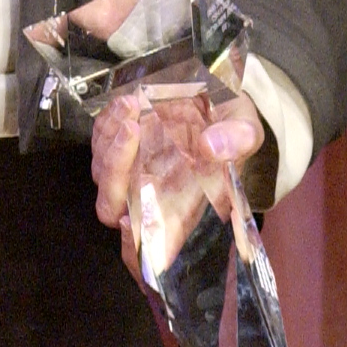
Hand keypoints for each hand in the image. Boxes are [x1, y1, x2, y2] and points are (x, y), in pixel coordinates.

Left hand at [91, 84, 264, 284]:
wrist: (221, 98)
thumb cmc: (234, 124)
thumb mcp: (247, 127)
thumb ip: (239, 139)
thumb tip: (211, 146)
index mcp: (183, 206)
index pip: (148, 249)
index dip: (131, 248)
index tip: (129, 221)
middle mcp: (151, 194)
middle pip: (111, 207)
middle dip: (114, 171)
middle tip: (134, 128)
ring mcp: (132, 171)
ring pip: (101, 173)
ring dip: (110, 140)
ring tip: (133, 105)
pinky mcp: (122, 146)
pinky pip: (99, 144)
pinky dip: (106, 124)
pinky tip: (126, 104)